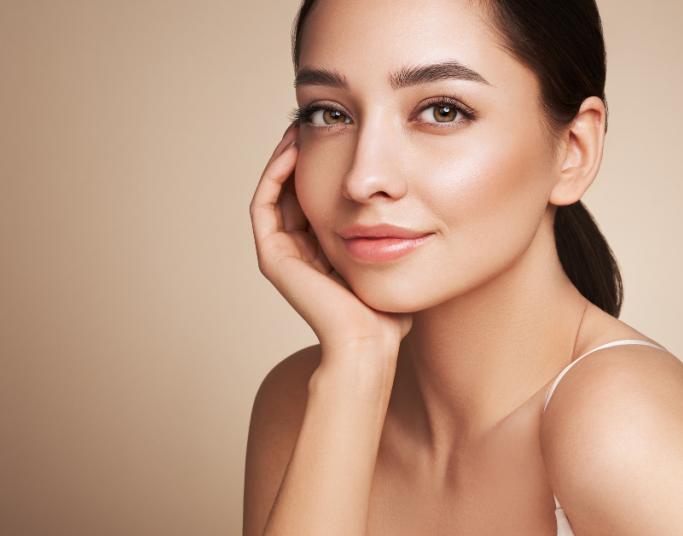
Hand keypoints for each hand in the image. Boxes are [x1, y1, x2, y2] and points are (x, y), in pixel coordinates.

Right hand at [250, 123, 412, 363]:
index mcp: (323, 251)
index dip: (326, 161)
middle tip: (317, 119)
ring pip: (276, 191)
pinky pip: (265, 204)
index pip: (318, 195)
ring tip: (302, 125)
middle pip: (294, 188)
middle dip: (304, 152)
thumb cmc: (390, 311)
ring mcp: (283, 254)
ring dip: (286, 156)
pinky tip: (295, 148)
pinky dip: (276, 174)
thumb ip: (398, 232)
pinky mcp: (273, 257)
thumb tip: (418, 201)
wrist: (372, 342)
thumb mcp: (396, 258)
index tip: (343, 131)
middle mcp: (299, 251)